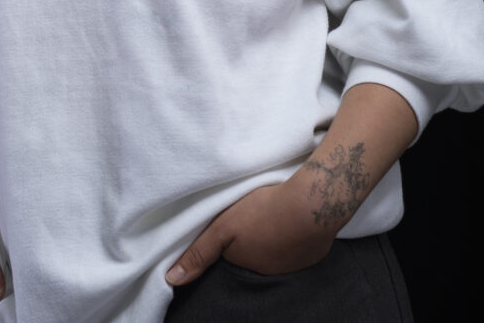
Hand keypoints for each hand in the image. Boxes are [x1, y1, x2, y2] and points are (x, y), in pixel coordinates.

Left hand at [165, 179, 335, 286]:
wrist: (312, 204)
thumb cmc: (263, 212)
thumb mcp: (223, 227)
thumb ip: (199, 252)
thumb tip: (171, 279)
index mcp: (243, 262)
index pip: (229, 253)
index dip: (228, 237)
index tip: (231, 221)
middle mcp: (266, 271)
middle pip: (251, 253)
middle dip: (250, 238)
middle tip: (252, 214)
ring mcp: (291, 265)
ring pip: (273, 251)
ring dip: (271, 236)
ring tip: (272, 214)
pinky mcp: (311, 253)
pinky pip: (296, 247)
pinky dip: (292, 234)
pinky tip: (291, 218)